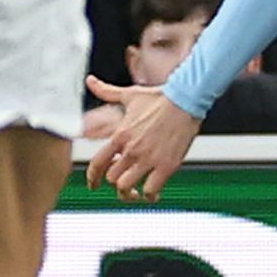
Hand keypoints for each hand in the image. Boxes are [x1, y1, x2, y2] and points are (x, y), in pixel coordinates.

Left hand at [81, 75, 199, 202]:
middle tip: (122, 184)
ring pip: (127, 187)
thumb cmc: (160, 97)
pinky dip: (150, 195)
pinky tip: (154, 193)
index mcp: (120, 135)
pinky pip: (151, 190)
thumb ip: (106, 91)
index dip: (92, 178)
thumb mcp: (129, 95)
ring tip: (135, 192)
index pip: (97, 163)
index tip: (93, 185)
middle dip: (115, 183)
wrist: (186, 100)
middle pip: (112, 178)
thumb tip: (90, 81)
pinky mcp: (167, 165)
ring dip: (129, 193)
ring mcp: (149, 158)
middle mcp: (132, 149)